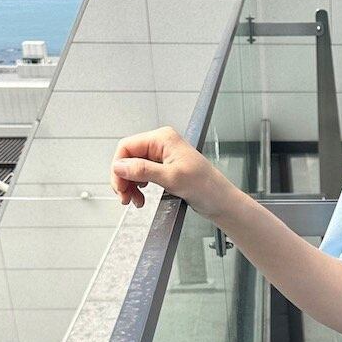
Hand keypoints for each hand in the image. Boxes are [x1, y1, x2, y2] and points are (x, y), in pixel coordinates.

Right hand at [110, 125, 232, 218]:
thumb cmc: (207, 187)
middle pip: (129, 158)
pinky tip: (141, 198)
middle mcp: (161, 145)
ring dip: (130, 186)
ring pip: (134, 169)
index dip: (119, 167)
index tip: (119, 187)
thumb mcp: (172, 178)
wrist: (222, 202)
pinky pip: (143, 176)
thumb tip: (119, 166)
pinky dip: (139, 188)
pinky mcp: (165, 170)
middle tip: (125, 198)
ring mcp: (163, 158)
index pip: (127, 147)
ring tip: (135, 201)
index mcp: (162, 139)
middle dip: (124, 179)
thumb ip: (143, 170)